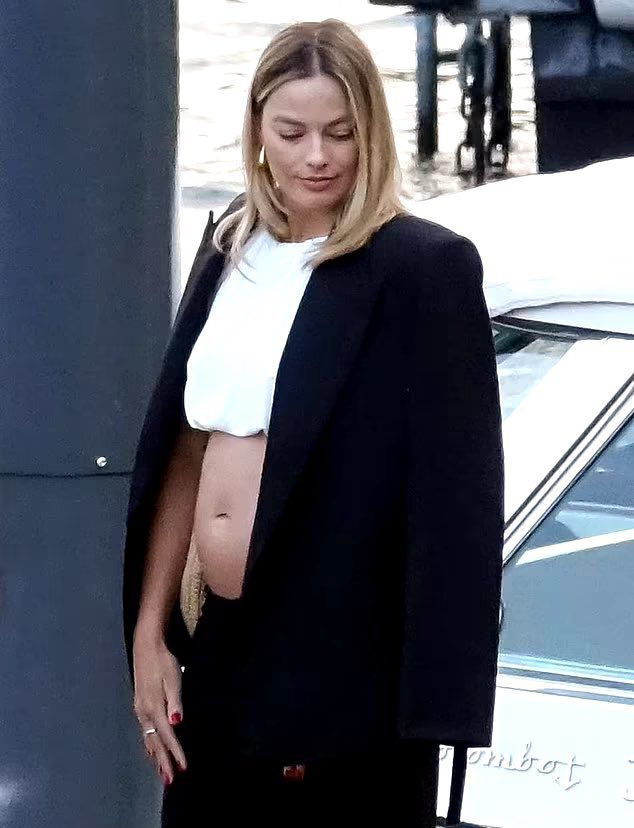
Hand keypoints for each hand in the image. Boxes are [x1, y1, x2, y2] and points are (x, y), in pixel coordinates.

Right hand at [133, 633, 187, 784]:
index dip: (175, 752)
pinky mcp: (140, 706)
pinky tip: (152, 751)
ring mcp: (140, 710)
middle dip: (163, 762)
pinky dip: (150, 745)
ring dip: (156, 757)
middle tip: (170, 781)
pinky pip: (145, 732)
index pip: (167, 735)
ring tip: (162, 773)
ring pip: (148, 739)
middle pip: (155, 742)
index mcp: (154, 707)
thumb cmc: (163, 661)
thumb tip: (177, 723)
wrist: (146, 647)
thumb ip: (175, 702)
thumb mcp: (173, 678)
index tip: (183, 768)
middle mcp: (144, 712)